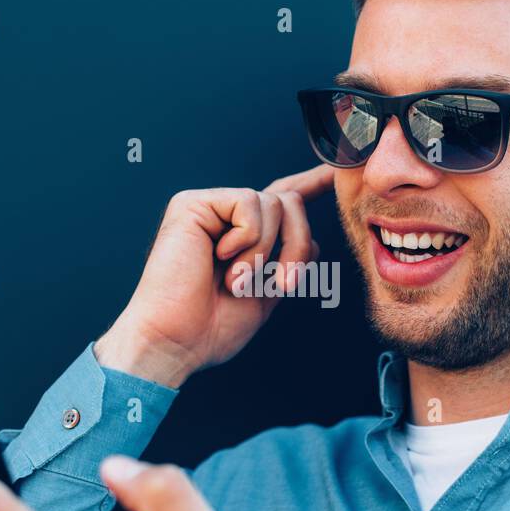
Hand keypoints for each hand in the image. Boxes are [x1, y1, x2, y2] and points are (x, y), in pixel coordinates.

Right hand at [94, 164, 335, 386]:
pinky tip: (219, 258)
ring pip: (274, 203)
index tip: (333, 170)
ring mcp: (209, 208)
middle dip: (297, 245)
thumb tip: (314, 241)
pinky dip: (247, 239)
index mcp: (242, 238)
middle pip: (289, 203)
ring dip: (266, 251)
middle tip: (284, 284)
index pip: (281, 203)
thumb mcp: (265, 296)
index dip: (310, 183)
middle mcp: (225, 218)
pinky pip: (248, 205)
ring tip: (236, 281)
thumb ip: (287, 265)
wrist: (176, 340)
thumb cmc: (210, 329)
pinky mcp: (193, 203)